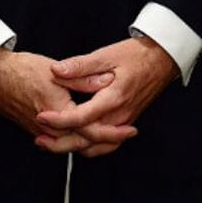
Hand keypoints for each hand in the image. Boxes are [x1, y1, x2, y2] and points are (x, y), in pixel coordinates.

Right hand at [0, 48, 133, 148]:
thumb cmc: (23, 70)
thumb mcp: (56, 70)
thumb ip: (82, 78)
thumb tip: (107, 83)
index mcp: (57, 112)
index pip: (90, 130)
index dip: (113, 131)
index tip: (130, 129)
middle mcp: (49, 128)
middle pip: (83, 143)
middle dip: (108, 141)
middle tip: (129, 134)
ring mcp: (42, 131)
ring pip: (73, 145)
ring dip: (94, 142)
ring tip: (115, 135)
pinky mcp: (37, 129)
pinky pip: (62, 141)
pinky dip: (79, 139)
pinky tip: (90, 131)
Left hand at [36, 36, 179, 157]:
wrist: (163, 59)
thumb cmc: (137, 54)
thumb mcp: (108, 54)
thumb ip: (81, 65)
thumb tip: (56, 71)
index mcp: (114, 98)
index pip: (81, 117)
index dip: (58, 119)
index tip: (40, 115)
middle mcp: (120, 116)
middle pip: (86, 140)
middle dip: (60, 142)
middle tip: (38, 138)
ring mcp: (125, 122)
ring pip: (96, 146)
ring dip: (72, 148)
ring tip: (51, 143)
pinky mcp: (127, 123)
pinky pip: (107, 144)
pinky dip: (90, 147)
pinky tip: (76, 142)